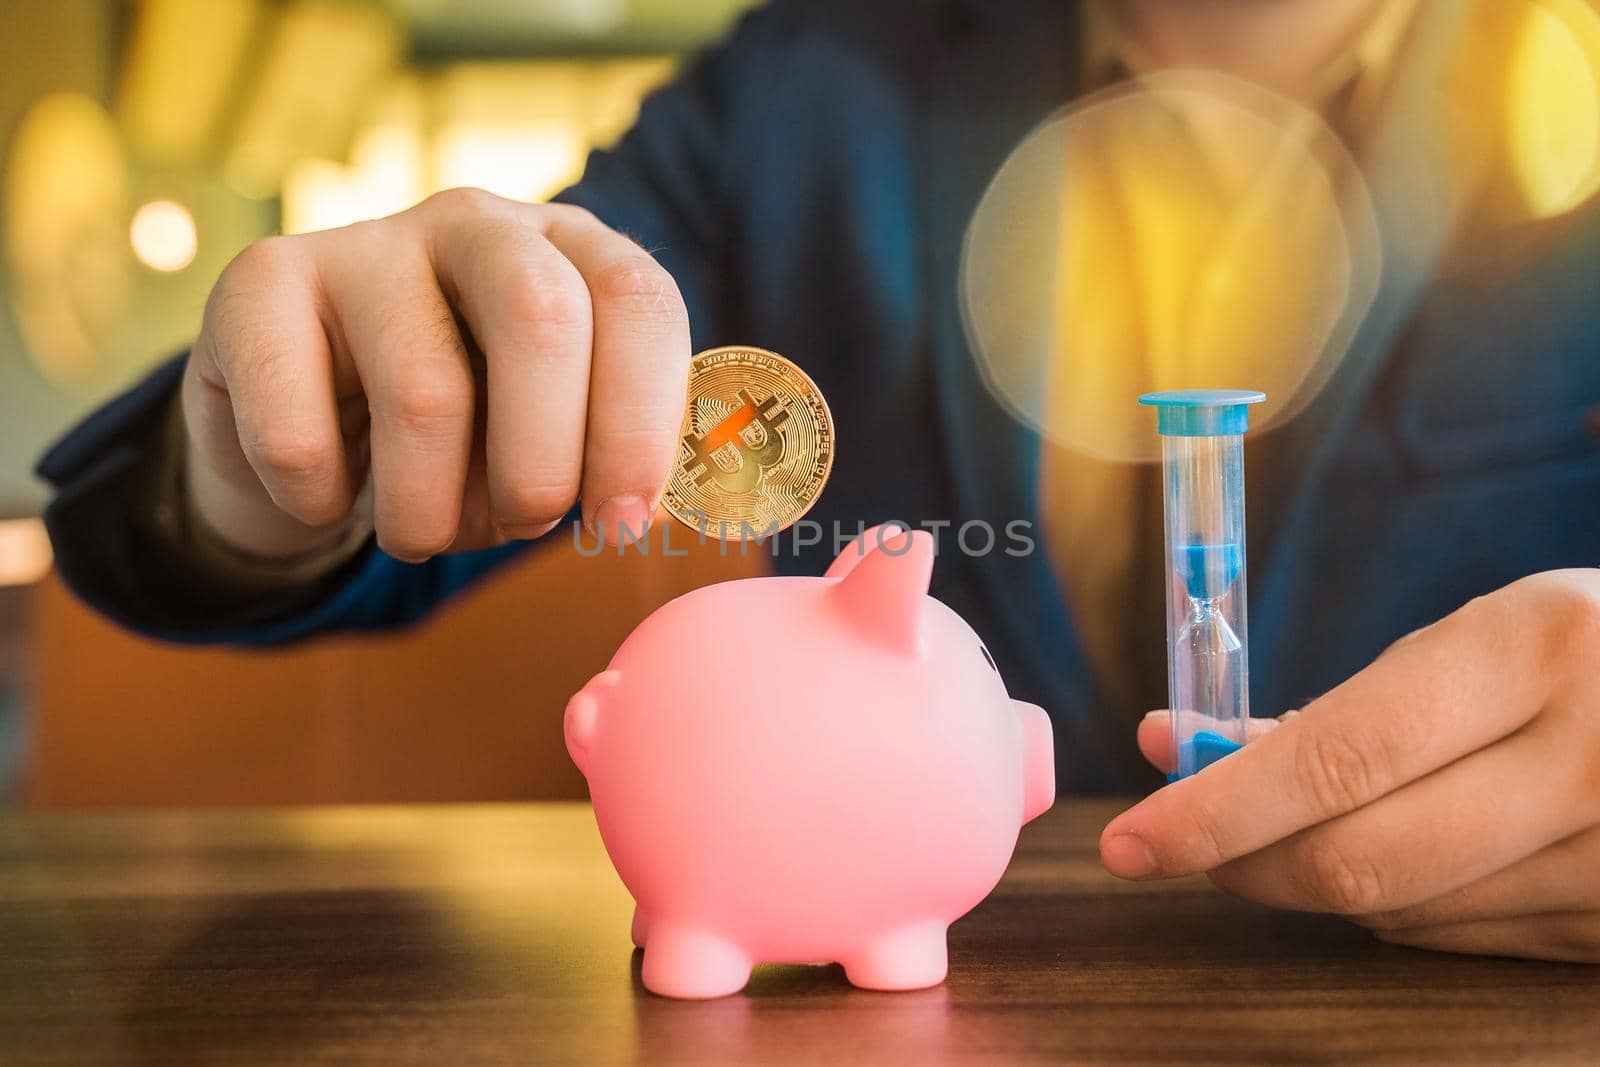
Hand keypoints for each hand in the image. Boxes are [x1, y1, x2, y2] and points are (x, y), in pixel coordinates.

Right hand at [181, 188, 690, 563]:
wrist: (307, 428)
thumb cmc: (464, 439)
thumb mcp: (551, 440)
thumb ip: (612, 460)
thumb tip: (646, 510)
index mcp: (573, 248)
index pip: (638, 298)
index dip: (641, 420)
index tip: (621, 521)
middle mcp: (478, 222)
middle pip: (541, 318)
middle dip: (543, 462)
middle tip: (521, 523)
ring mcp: (365, 241)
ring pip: (427, 396)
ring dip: (432, 511)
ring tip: (424, 525)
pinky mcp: (260, 284)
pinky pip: (300, 433)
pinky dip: (325, 503)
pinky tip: (331, 496)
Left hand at [1100, 569, 1599, 962]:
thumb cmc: (1585, 659)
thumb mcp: (1478, 645)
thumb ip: (1330, 708)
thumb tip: (1167, 744)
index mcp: (1541, 648)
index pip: (1340, 757)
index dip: (1218, 809)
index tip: (1131, 839)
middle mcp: (1596, 756)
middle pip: (1361, 859)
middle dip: (1247, 863)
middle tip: (1181, 844)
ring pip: (1405, 915)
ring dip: (1323, 882)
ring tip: (1307, 825)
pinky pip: (1466, 942)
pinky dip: (1402, 907)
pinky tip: (1402, 854)